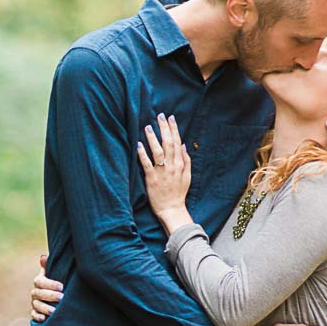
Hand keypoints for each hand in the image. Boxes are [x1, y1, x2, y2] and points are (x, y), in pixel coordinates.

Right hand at [31, 254, 63, 321]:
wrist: (57, 294)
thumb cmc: (57, 282)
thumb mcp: (54, 273)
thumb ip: (49, 265)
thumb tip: (43, 257)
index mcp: (39, 281)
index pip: (41, 282)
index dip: (51, 284)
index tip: (61, 286)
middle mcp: (35, 292)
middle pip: (39, 294)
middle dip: (50, 296)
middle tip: (61, 297)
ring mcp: (35, 302)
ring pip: (37, 305)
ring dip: (45, 308)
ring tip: (54, 311)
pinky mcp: (35, 312)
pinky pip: (33, 315)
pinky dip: (37, 317)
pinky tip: (43, 319)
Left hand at [135, 113, 192, 231]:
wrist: (172, 209)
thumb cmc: (178, 193)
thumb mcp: (187, 176)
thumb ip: (186, 161)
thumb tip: (184, 146)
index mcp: (180, 164)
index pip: (177, 142)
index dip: (174, 129)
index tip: (170, 118)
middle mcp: (172, 166)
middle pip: (168, 143)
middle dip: (164, 128)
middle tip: (159, 116)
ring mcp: (162, 172)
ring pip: (158, 151)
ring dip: (153, 138)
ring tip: (148, 127)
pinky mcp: (152, 179)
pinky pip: (147, 164)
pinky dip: (143, 154)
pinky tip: (139, 144)